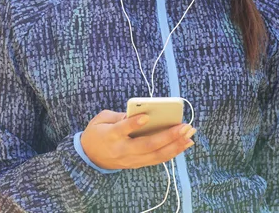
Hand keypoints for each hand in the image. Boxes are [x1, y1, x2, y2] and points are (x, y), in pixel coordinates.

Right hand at [80, 110, 196, 169]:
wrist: (89, 157)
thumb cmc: (98, 133)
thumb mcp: (101, 119)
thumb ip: (119, 116)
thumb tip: (141, 113)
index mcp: (109, 135)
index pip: (121, 129)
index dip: (133, 124)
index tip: (146, 116)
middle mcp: (121, 150)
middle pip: (146, 145)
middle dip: (167, 136)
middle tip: (184, 127)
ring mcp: (130, 160)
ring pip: (155, 155)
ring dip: (175, 146)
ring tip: (189, 136)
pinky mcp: (137, 164)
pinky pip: (157, 159)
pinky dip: (172, 152)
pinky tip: (184, 144)